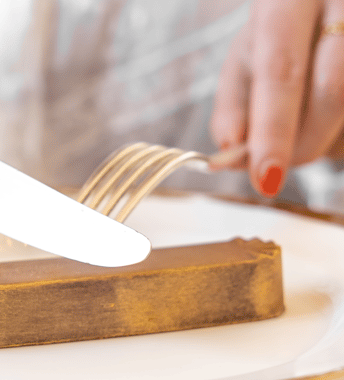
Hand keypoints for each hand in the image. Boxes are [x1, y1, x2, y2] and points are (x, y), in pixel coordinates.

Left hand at [210, 0, 343, 196]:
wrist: (328, 3)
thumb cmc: (283, 32)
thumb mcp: (246, 58)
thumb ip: (232, 107)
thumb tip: (230, 153)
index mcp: (288, 3)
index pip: (281, 72)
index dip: (273, 131)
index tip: (265, 177)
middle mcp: (341, 6)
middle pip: (331, 91)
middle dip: (300, 146)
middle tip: (273, 172)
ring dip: (325, 141)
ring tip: (304, 126)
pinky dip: (341, 136)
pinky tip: (330, 122)